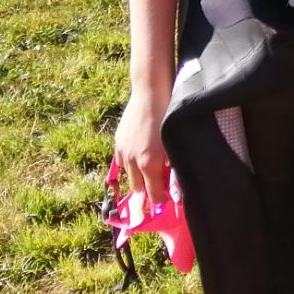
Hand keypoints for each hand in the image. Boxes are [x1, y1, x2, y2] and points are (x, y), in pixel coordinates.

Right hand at [112, 87, 172, 207]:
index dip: (159, 199)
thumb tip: (175, 190)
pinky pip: (121, 161)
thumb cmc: (168, 116)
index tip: (165, 199)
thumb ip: (173, 169)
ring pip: (128, 175)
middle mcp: (133, 160)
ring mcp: (123, 150)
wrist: (150, 93)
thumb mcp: (174, 144)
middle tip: (159, 185)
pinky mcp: (118, 141)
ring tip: (149, 170)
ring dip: (138, 177)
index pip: (152, 193)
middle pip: (137, 188)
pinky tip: (139, 156)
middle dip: (147, 190)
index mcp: (149, 163)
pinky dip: (130, 164)